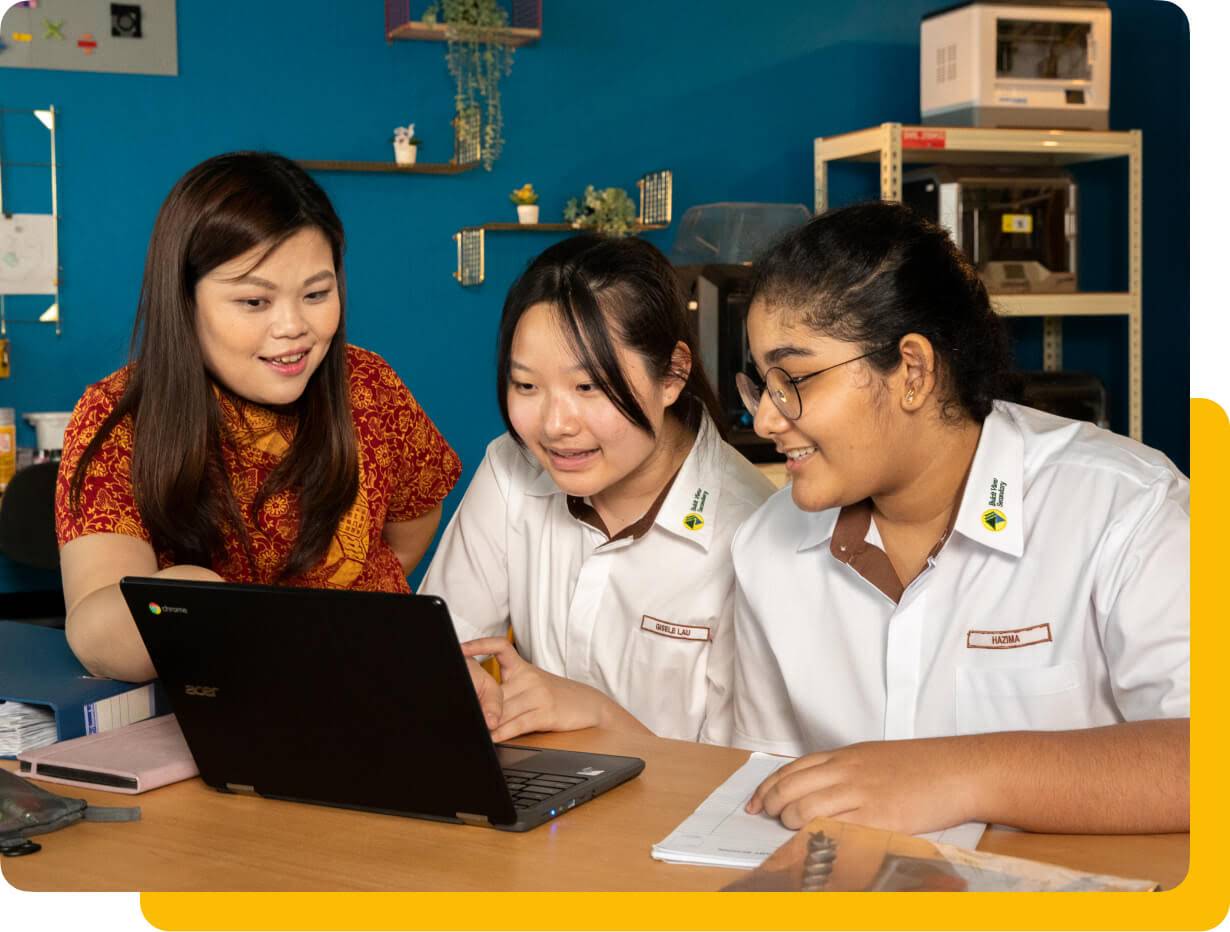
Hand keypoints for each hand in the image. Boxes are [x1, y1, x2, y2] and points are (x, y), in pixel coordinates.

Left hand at [460, 637, 616, 741]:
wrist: (591, 706)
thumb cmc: (556, 696)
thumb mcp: (532, 685)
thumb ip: (507, 689)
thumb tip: (477, 701)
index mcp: (523, 667)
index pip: (500, 647)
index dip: (479, 645)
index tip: (461, 648)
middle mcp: (529, 678)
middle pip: (493, 690)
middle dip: (476, 702)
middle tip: (458, 707)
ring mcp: (537, 695)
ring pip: (502, 709)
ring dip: (486, 722)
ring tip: (472, 728)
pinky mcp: (546, 713)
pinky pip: (518, 723)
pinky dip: (502, 733)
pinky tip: (493, 737)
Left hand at [745, 737, 976, 833]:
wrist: (959, 770)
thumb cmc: (922, 766)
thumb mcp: (875, 757)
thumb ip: (845, 771)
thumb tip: (815, 790)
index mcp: (846, 756)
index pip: (794, 769)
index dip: (769, 785)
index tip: (755, 799)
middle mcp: (848, 771)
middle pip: (793, 786)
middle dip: (772, 803)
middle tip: (764, 816)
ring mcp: (862, 794)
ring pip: (808, 807)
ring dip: (790, 820)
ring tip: (787, 827)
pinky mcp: (879, 817)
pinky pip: (838, 827)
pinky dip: (818, 835)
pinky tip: (811, 841)